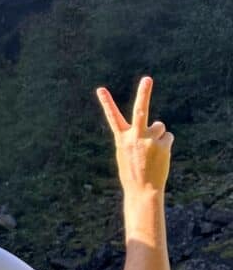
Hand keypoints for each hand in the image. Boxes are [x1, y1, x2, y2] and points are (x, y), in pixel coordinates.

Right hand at [96, 76, 172, 198]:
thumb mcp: (127, 153)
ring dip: (159, 135)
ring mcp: (149, 140)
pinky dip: (166, 145)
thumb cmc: (133, 172)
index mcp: (122, 138)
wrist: (142, 190)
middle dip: (144, 93)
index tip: (100, 89)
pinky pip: (168, 137)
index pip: (113, 117)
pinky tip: (160, 156)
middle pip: (140, 110)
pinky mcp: (163, 145)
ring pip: (160, 126)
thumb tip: (158, 126)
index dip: (106, 102)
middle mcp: (135, 136)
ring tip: (153, 151)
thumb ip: (137, 137)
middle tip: (147, 79)